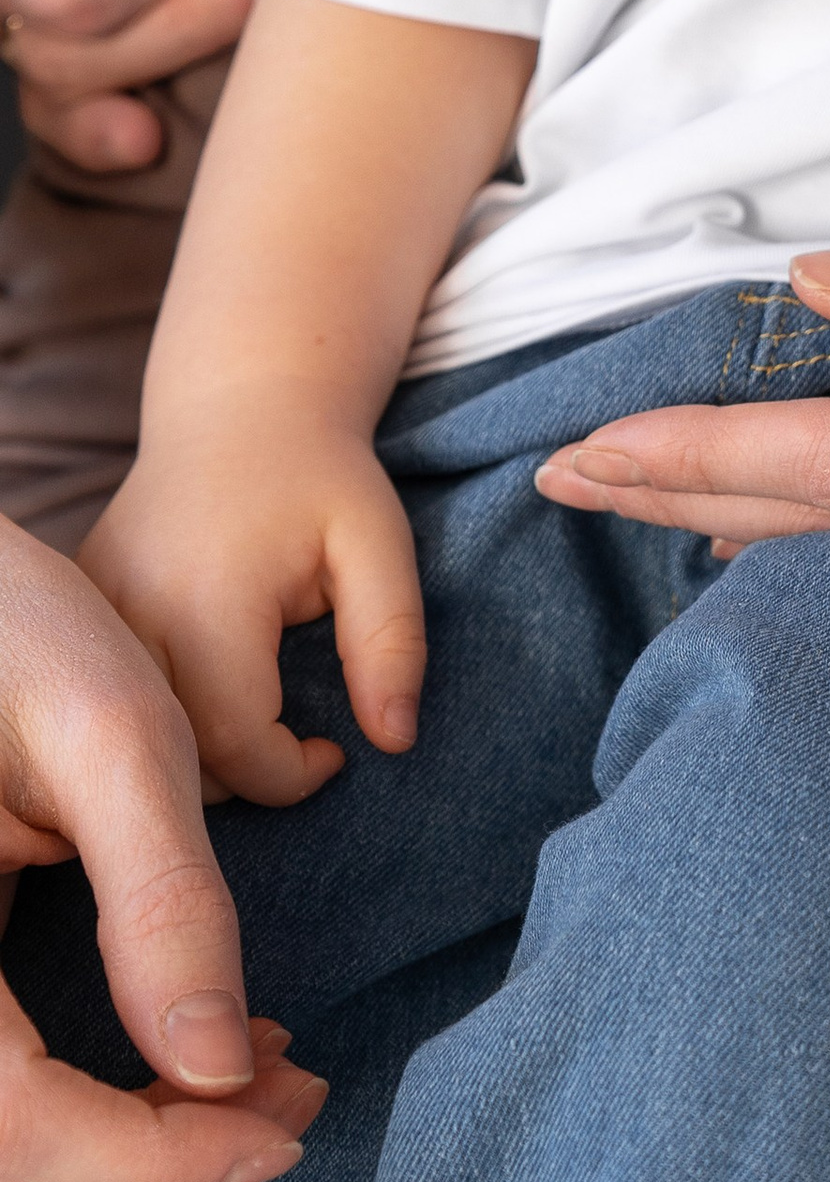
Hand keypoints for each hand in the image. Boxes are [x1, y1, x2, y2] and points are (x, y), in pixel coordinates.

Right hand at [0, 518, 320, 1181]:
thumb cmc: (16, 630)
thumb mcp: (113, 733)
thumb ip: (164, 900)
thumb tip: (223, 1070)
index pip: (16, 1134)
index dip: (155, 1166)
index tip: (284, 1122)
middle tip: (291, 1109)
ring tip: (251, 1100)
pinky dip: (75, 1158)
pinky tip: (171, 1088)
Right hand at [85, 408, 426, 805]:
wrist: (242, 405)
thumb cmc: (320, 476)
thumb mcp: (379, 546)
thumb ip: (391, 643)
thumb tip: (395, 741)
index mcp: (209, 601)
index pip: (233, 747)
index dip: (291, 775)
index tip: (335, 750)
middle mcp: (133, 609)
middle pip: (171, 754)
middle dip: (243, 774)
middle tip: (295, 736)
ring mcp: (95, 605)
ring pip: (131, 731)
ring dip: (193, 752)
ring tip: (256, 712)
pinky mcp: (82, 601)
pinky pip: (107, 691)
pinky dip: (156, 712)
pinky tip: (206, 687)